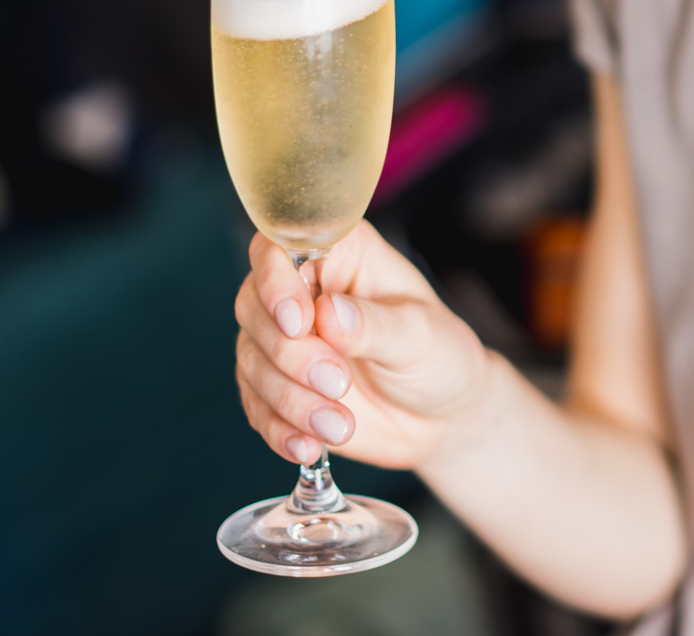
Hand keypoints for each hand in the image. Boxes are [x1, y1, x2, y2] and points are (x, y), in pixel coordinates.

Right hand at [233, 220, 491, 469]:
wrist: (442, 417)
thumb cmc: (440, 356)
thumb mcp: (420, 336)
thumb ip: (375, 325)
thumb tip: (328, 313)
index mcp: (341, 255)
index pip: (280, 247)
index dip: (277, 282)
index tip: (299, 323)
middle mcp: (303, 291)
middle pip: (254, 307)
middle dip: (289, 354)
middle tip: (337, 383)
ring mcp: (284, 340)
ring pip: (251, 360)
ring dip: (289, 399)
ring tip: (340, 425)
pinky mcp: (277, 386)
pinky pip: (255, 405)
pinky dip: (278, 428)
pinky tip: (309, 446)